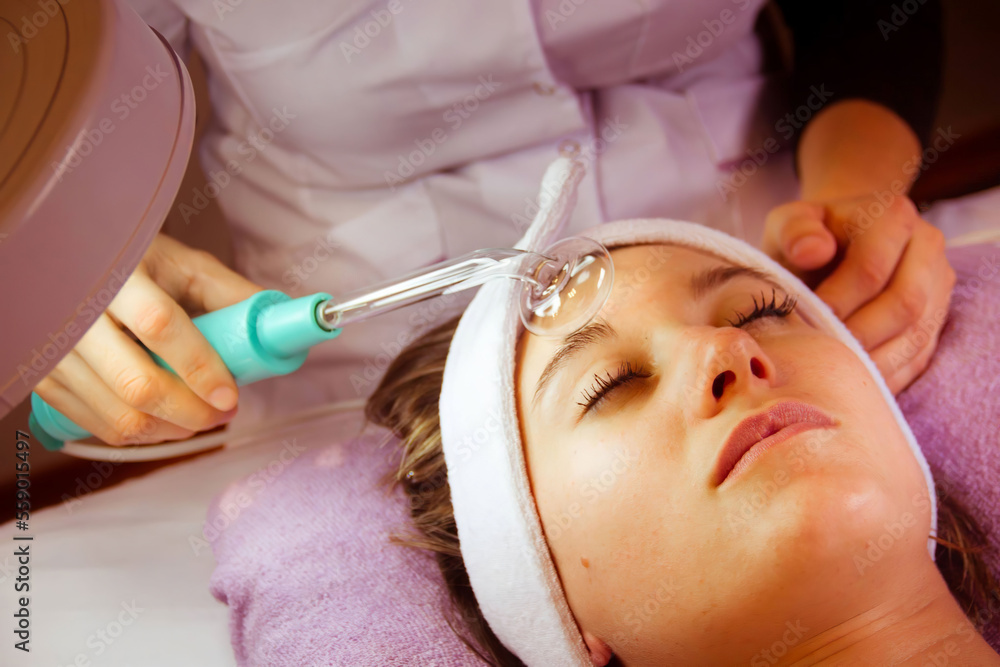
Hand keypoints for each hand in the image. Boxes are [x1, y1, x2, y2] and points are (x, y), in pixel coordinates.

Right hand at [34, 234, 264, 444]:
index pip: (159, 326)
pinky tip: (166, 421)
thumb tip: (273, 323)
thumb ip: (228, 292)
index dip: (199, 368)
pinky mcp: (43, 379)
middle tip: (224, 412)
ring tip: (201, 419)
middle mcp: (78, 314)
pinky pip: (96, 425)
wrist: (66, 261)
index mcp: (118, 276)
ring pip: (119, 416)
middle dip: (192, 412)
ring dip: (171, 430)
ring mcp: (55, 351)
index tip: (230, 395)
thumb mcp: (181, 264)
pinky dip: (139, 434)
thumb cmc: (133, 262)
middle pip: (138, 384)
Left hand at [762, 193, 955, 394]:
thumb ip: (795, 230)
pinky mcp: (935, 323)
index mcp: (893, 216)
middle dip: (856, 335)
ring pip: (915, 337)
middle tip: (818, 353)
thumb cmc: (805, 238)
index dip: (837, 299)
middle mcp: (927, 248)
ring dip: (871, 362)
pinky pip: (917, 359)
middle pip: (904, 304)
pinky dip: (883, 376)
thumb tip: (812, 251)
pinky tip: (850, 381)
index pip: (872, 267)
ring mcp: (938, 287)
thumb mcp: (790, 223)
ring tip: (830, 372)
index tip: (805, 320)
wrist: (832, 247)